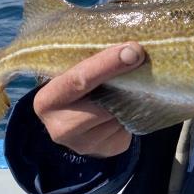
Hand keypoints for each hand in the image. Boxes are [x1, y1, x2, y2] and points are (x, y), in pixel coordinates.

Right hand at [33, 43, 144, 157]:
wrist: (74, 122)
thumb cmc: (74, 87)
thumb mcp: (71, 73)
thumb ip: (90, 61)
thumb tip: (128, 44)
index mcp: (48, 100)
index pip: (79, 80)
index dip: (108, 64)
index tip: (133, 50)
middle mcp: (60, 127)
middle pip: (103, 104)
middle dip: (127, 84)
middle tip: (145, 62)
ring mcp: (83, 144)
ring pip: (119, 116)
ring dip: (133, 99)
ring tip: (136, 83)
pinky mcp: (106, 150)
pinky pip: (128, 126)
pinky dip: (134, 112)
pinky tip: (132, 103)